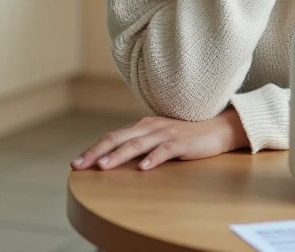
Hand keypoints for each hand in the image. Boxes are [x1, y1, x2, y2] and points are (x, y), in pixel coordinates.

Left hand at [71, 109, 249, 171]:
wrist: (217, 129)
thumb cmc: (185, 135)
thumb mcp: (158, 138)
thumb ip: (140, 145)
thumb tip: (117, 159)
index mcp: (142, 126)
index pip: (112, 137)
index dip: (93, 149)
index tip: (76, 163)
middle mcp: (150, 127)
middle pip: (118, 138)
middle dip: (96, 152)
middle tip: (79, 165)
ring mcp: (165, 133)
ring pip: (137, 144)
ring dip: (118, 156)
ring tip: (103, 167)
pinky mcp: (181, 142)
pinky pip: (164, 150)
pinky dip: (152, 159)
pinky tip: (143, 168)